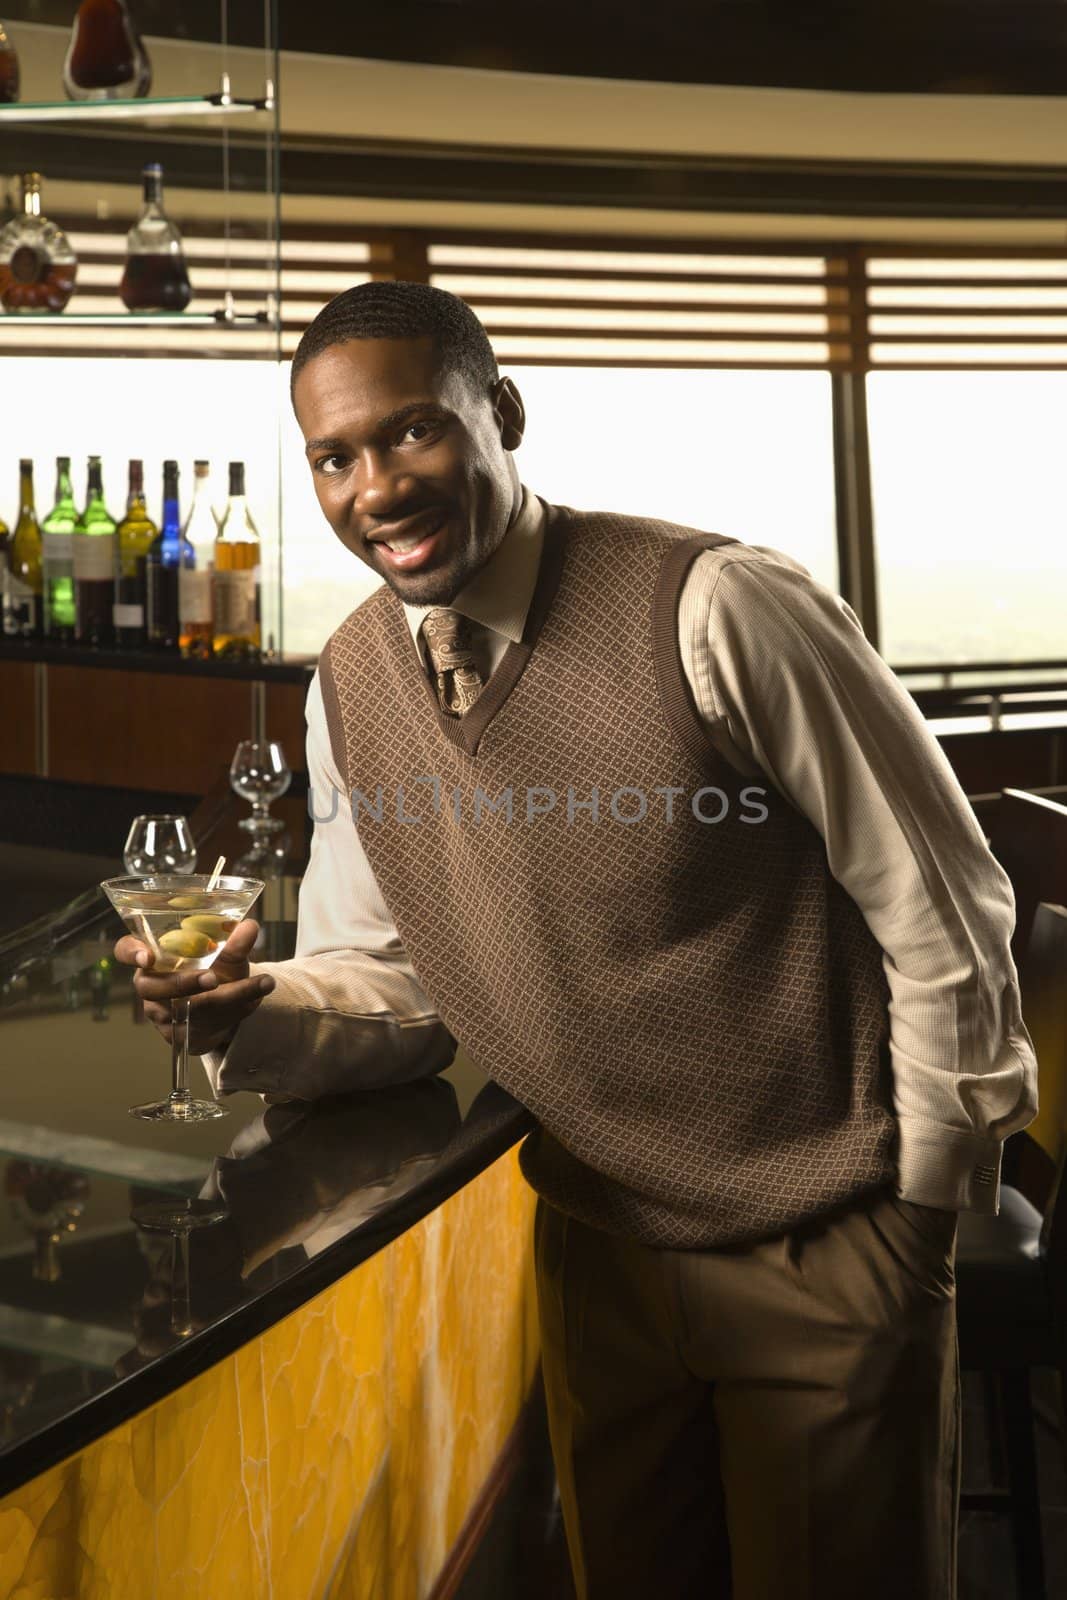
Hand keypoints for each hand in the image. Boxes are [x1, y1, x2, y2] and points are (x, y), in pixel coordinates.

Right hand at [113, 919, 275, 1055]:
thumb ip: (235, 942)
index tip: (148, 956)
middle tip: (212, 978)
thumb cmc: (216, 970)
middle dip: (183, 983)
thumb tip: (249, 927)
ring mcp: (161, 1014)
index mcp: (154, 957)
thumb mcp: (227, 955)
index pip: (125, 950)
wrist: (226, 1007)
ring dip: (225, 999)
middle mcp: (151, 986)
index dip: (131, 953)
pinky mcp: (178, 1036)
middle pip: (152, 987)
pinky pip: (203, 1027)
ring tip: (258, 986)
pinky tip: (254, 1001)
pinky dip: (233, 1013)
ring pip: (185, 1010)